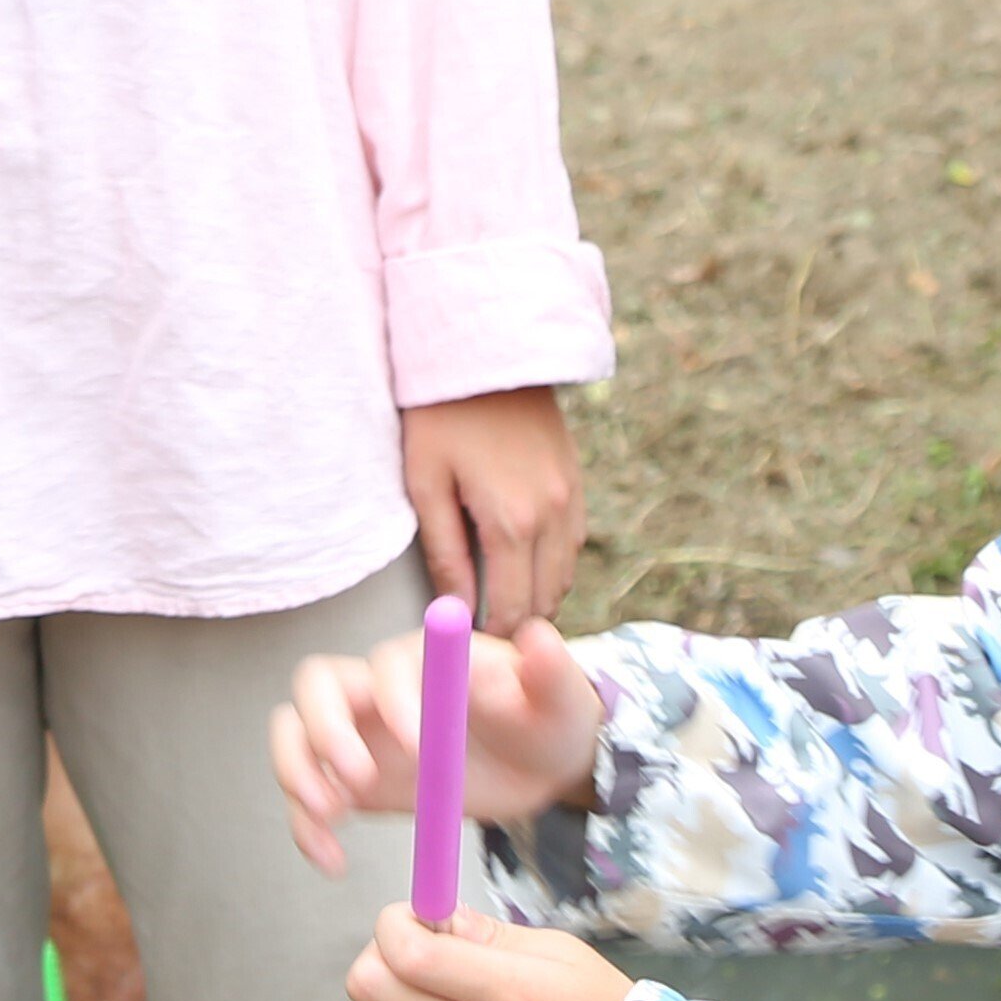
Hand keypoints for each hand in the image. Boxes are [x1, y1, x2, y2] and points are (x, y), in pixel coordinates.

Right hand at [273, 615, 604, 875]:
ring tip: (329, 816)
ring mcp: (359, 733)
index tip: (417, 745)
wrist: (538, 762)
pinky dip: (307, 827)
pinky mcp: (352, 780)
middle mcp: (378, 688)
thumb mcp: (558, 696)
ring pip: (296, 733)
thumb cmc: (545, 714)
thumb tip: (538, 639)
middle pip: (318, 686)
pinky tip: (332, 860)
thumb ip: (549, 669)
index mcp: (424, 660)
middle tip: (355, 778)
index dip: (393, 699)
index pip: (387, 664)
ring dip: (298, 771)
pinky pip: (310, 794)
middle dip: (325, 729)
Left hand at [404, 383, 584, 629]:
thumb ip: (444, 552)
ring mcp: (571, 496)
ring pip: (565, 576)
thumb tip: (454, 611)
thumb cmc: (440, 415)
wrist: (486, 347)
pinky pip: (574, 543)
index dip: (490, 640)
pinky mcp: (575, 478)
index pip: (511, 610)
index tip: (466, 653)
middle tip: (481, 638)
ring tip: (499, 605)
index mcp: (512, 522)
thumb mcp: (426, 483)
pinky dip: (553, 565)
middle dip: (516, 626)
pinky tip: (523, 565)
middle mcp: (553, 515)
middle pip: (545, 601)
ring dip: (538, 597)